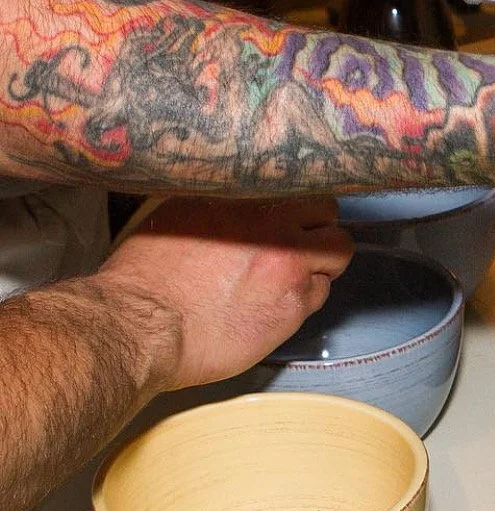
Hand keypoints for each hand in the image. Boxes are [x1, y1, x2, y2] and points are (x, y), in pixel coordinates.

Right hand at [99, 195, 353, 391]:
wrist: (141, 325)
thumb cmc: (144, 276)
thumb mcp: (176, 215)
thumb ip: (219, 204)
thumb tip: (237, 204)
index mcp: (245, 196)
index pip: (301, 185)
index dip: (298, 205)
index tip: (294, 216)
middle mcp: (275, 224)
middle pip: (329, 213)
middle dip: (318, 228)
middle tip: (301, 246)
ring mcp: (290, 264)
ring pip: (337, 254)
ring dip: (320, 264)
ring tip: (290, 280)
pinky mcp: (294, 304)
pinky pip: (319, 295)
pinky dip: (304, 300)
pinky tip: (276, 308)